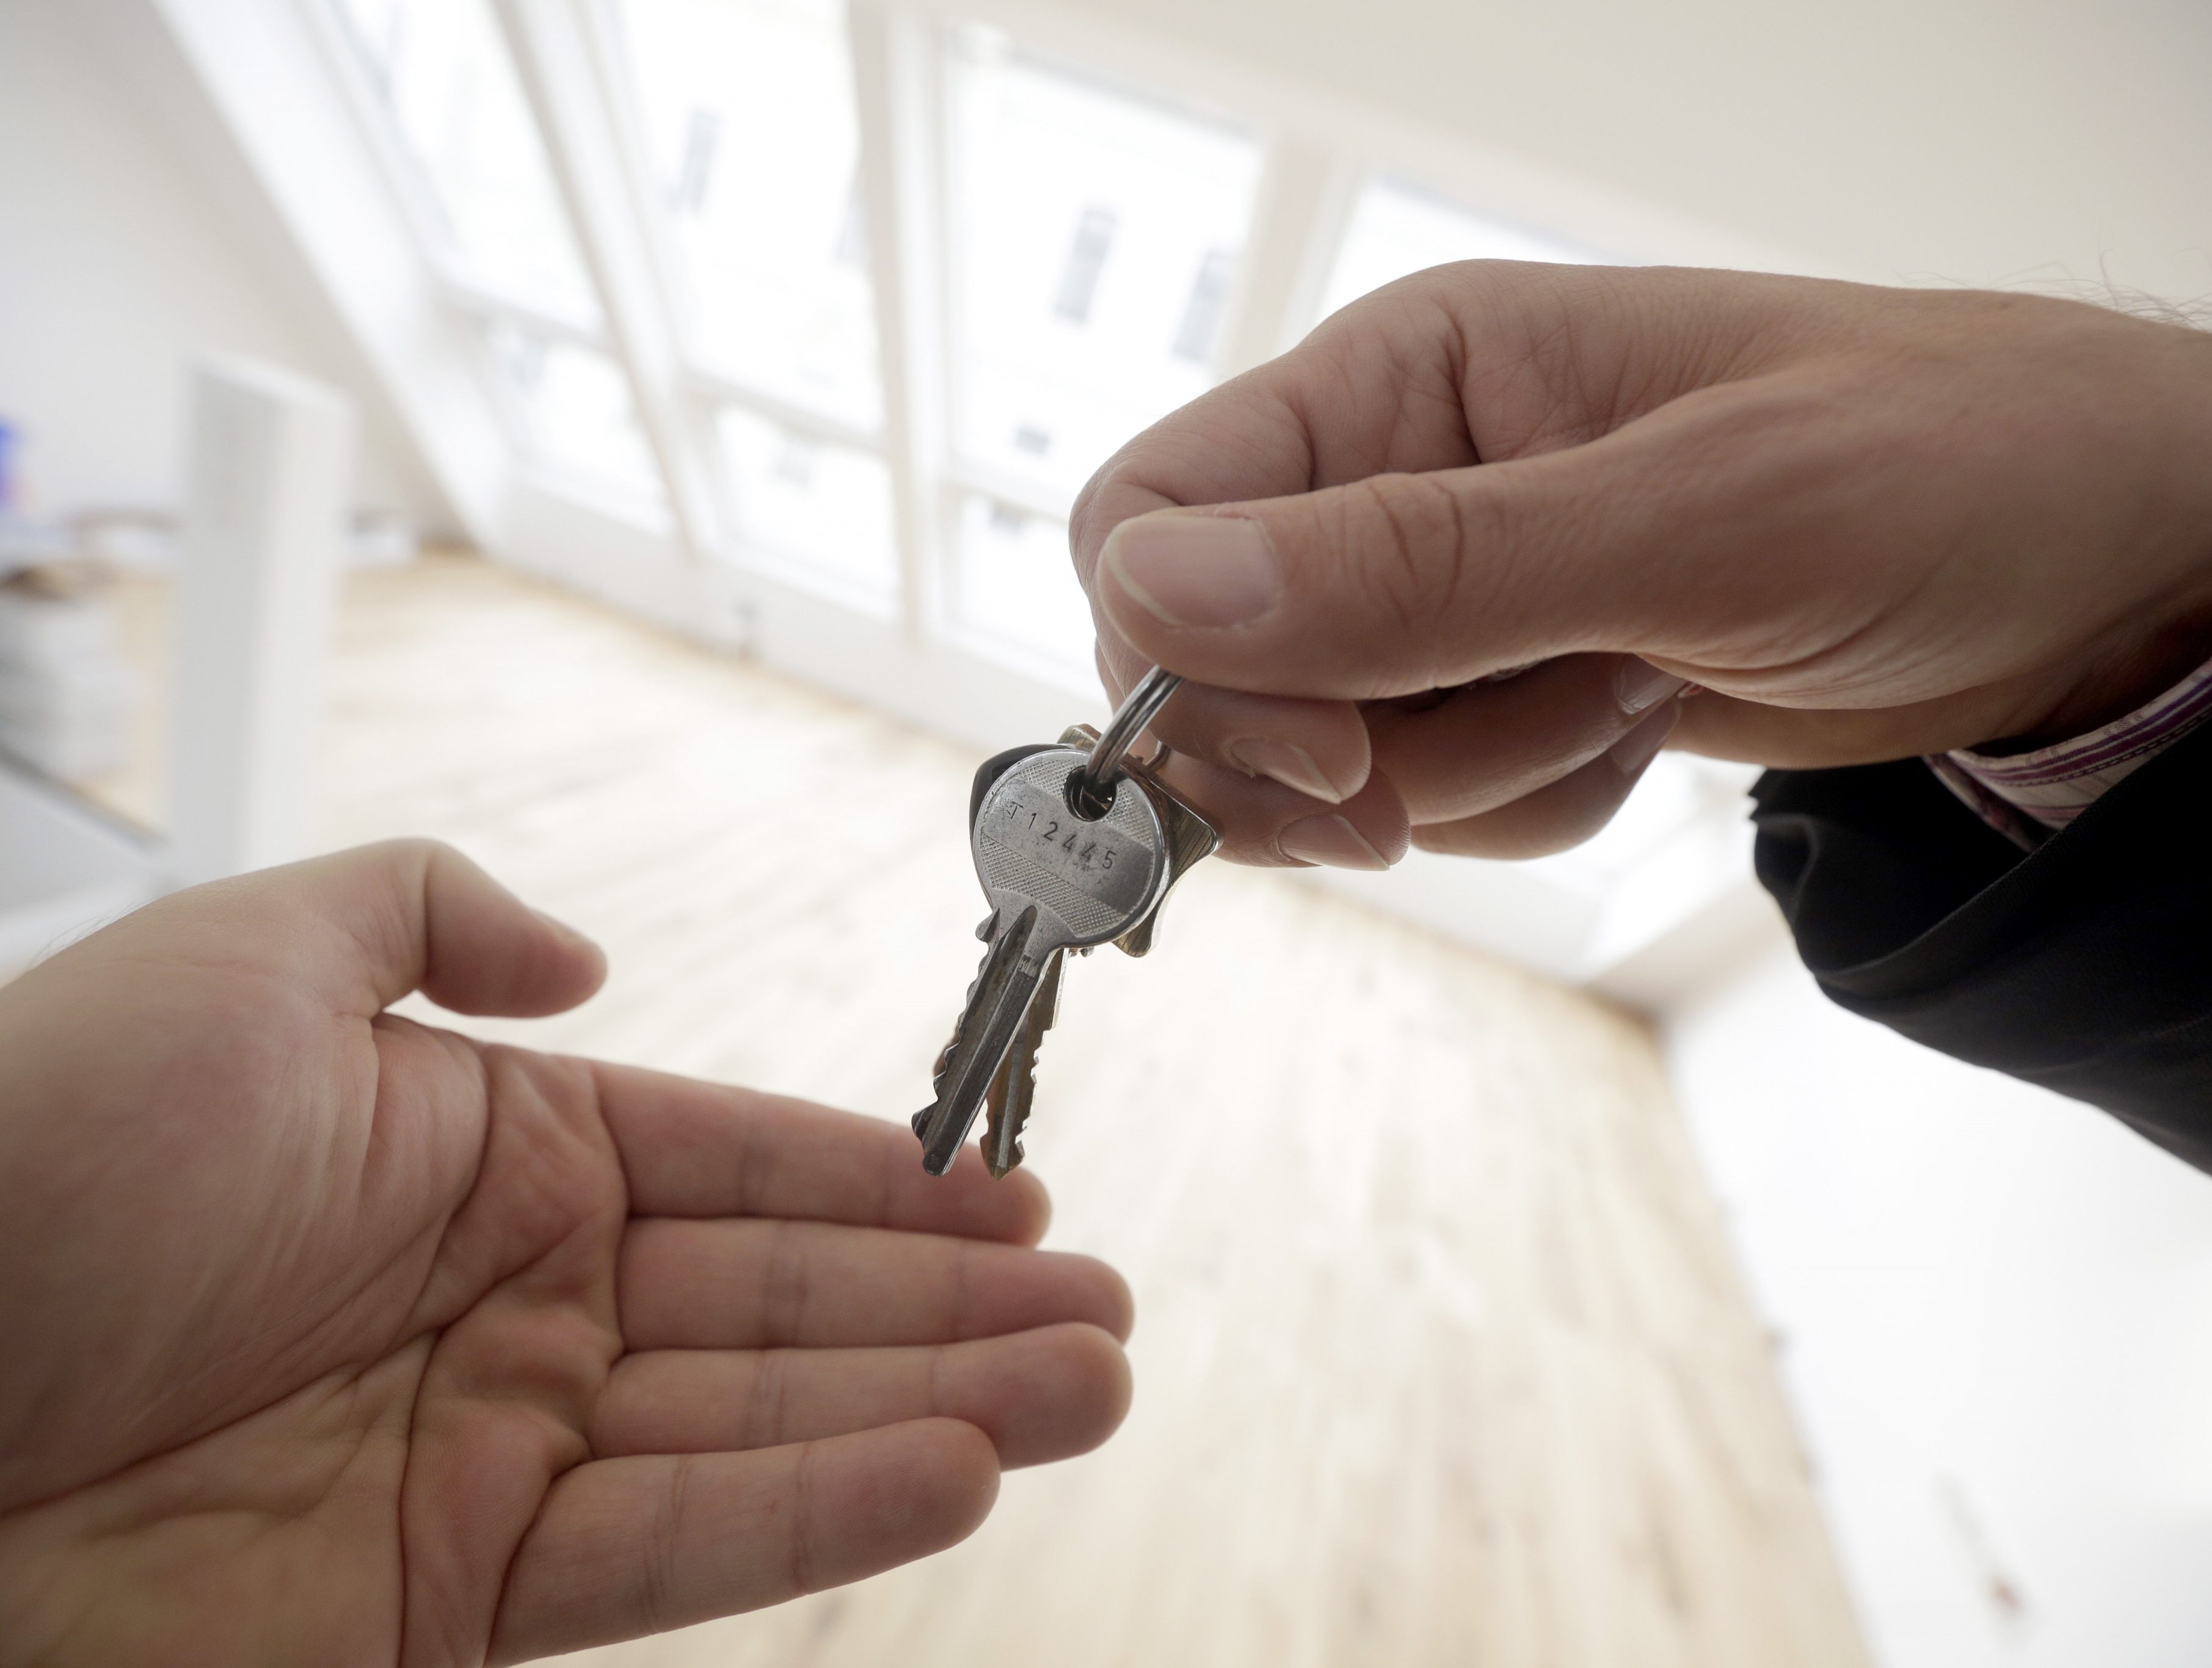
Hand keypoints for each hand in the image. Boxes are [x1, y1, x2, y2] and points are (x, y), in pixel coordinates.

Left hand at [0, 842, 1130, 1666]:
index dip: (880, 1184)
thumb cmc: (36, 1147)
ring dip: (943, 1407)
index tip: (1010, 1190)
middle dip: (957, 1307)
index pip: (735, 1167)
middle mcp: (515, 1307)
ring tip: (1096, 1386)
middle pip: (783, 1308)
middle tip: (1112, 1310)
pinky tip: (959, 1468)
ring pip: (765, 1431)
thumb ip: (434, 910)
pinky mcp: (458, 1605)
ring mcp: (495, 1459)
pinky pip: (680, 1548)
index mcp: (486, 1152)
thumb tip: (583, 956)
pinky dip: (826, 1508)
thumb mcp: (254, 950)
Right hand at [1072, 265, 2211, 859]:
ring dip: (1476, 776)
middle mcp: (1401, 479)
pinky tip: (1643, 730)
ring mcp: (1455, 595)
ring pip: (1330, 756)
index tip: (1332, 759)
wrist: (2101, 565)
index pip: (1155, 516)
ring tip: (1632, 695)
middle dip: (1341, 753)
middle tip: (1455, 779)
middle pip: (1219, 665)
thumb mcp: (1690, 513)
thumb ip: (1419, 565)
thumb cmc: (1947, 466)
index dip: (1190, 661)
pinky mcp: (1509, 686)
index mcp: (1408, 376)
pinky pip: (1432, 800)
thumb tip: (1162, 597)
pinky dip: (1529, 803)